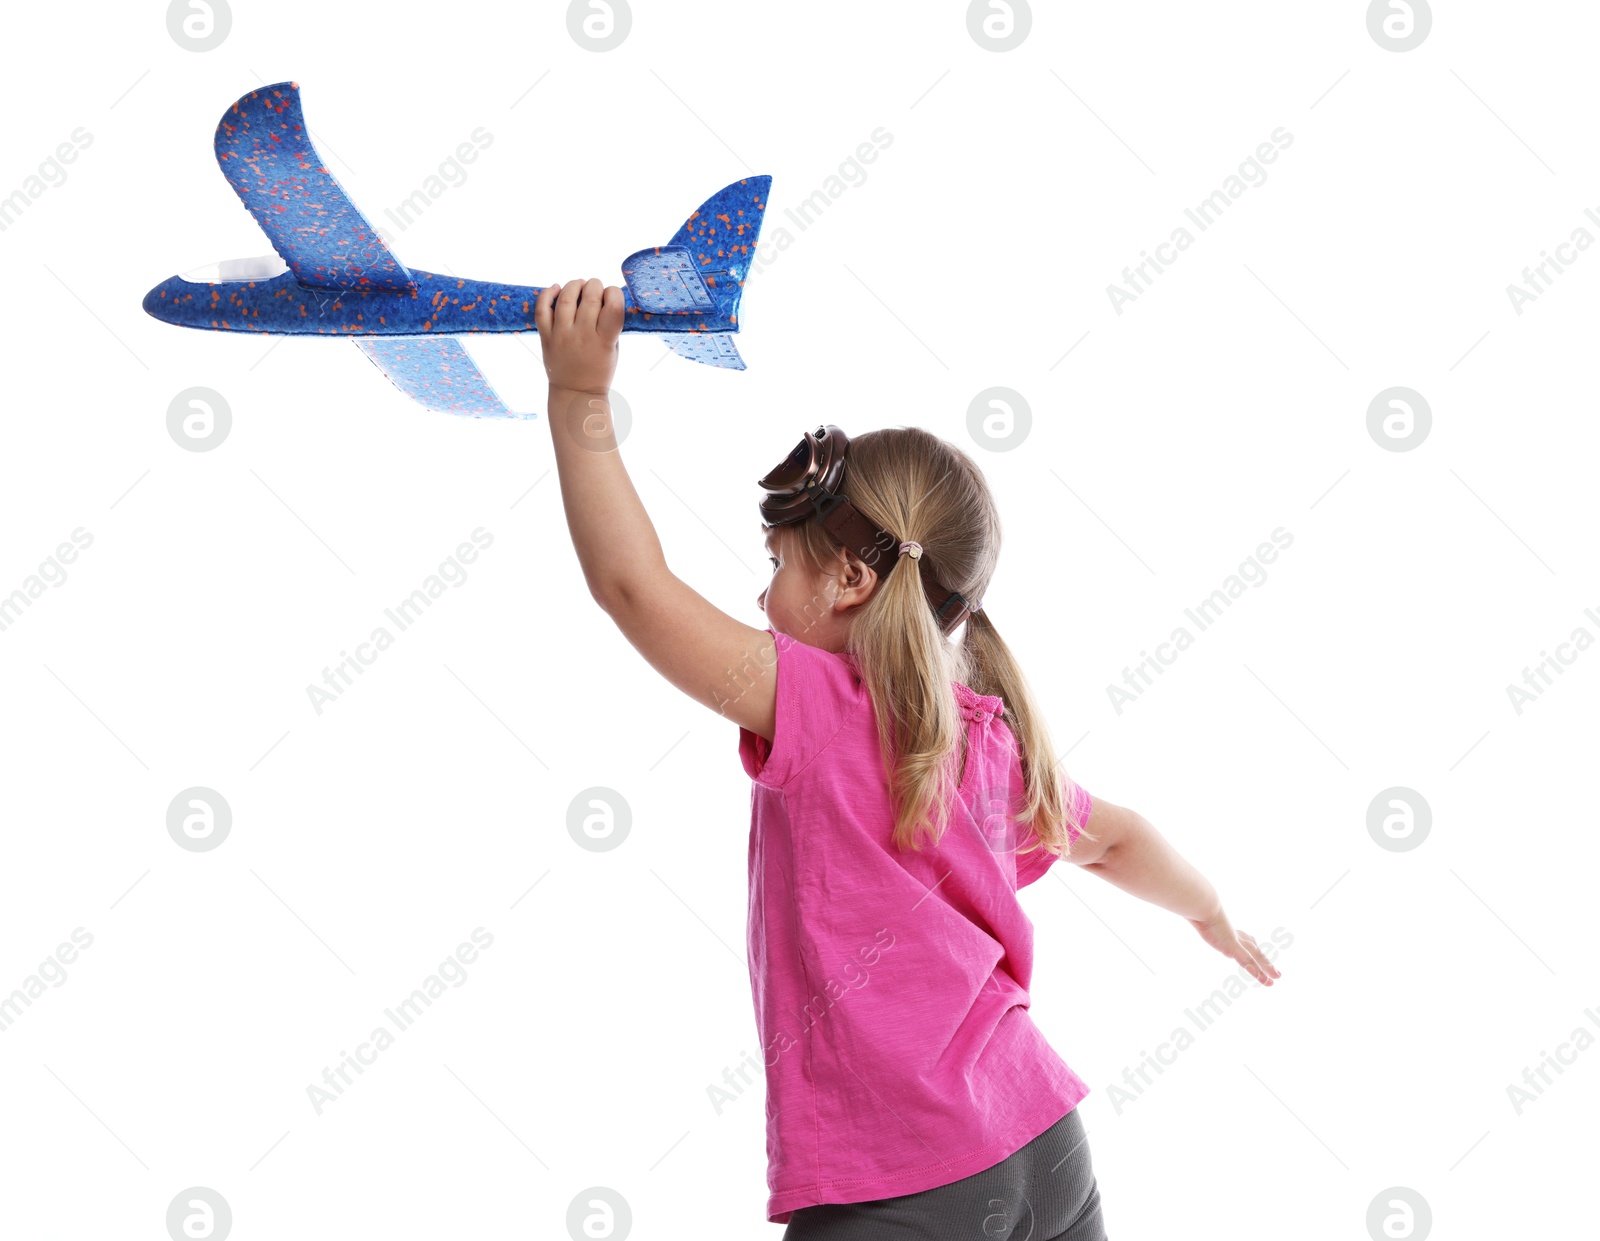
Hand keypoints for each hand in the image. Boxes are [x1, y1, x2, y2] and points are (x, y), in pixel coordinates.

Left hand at [535, 277, 624, 394]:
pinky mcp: (546, 337)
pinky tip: (556, 289)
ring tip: (579, 285)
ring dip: (574, 285)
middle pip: (590, 297)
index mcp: (604, 341)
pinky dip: (547, 294)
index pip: (613, 305)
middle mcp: (582, 336)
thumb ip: (611, 324)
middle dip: (594, 285)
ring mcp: (562, 336)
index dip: (614, 292)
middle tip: (595, 287)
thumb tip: (604, 294)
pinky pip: (542, 309)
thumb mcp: (613, 348)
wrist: (575, 393)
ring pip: (565, 298)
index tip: (611, 295)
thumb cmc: (599, 369)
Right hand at [1189, 909, 1281, 985]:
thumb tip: (1192, 912)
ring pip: (1257, 958)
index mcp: (1230, 931)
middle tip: (1276, 972)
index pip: (1246, 940)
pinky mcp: (1234, 948)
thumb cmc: (1200, 909)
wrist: (1205, 907)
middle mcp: (1237, 937)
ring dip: (1267, 968)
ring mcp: (1237, 943)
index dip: (1253, 947)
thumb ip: (1199, 917)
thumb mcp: (1200, 917)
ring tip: (1276, 979)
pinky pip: (1249, 963)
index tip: (1257, 950)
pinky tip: (1265, 981)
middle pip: (1256, 950)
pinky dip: (1258, 973)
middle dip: (1265, 961)